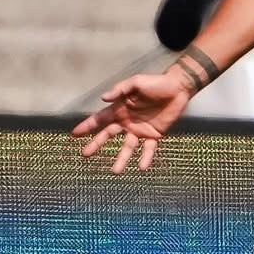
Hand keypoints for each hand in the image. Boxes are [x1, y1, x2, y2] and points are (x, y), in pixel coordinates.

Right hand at [72, 69, 195, 172]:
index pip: (100, 119)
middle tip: (85, 154)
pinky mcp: (154, 134)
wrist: (178, 87)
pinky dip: (145, 158)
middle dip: (96, 144)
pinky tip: (141, 168)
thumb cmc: (156, 82)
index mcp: (120, 109)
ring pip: (127, 147)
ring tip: (115, 171)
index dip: (87, 126)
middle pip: (108, 135)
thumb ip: (120, 90)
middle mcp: (127, 121)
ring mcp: (140, 130)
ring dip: (121, 159)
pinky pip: (148, 149)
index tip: (74, 134)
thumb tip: (103, 99)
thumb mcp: (136, 82)